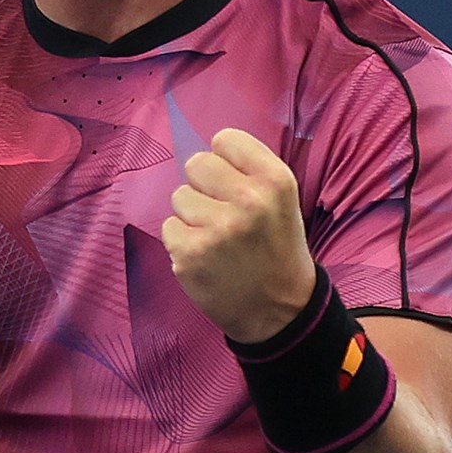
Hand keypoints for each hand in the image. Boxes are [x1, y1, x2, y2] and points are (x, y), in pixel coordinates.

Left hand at [161, 129, 317, 343]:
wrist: (280, 312)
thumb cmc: (276, 249)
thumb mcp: (282, 201)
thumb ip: (248, 171)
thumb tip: (203, 152)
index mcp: (275, 181)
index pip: (226, 140)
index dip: (225, 161)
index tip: (232, 182)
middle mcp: (248, 201)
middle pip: (196, 164)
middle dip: (204, 186)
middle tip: (221, 212)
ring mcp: (217, 228)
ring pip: (180, 196)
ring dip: (192, 216)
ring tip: (216, 238)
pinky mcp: (190, 254)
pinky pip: (169, 227)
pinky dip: (182, 241)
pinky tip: (205, 257)